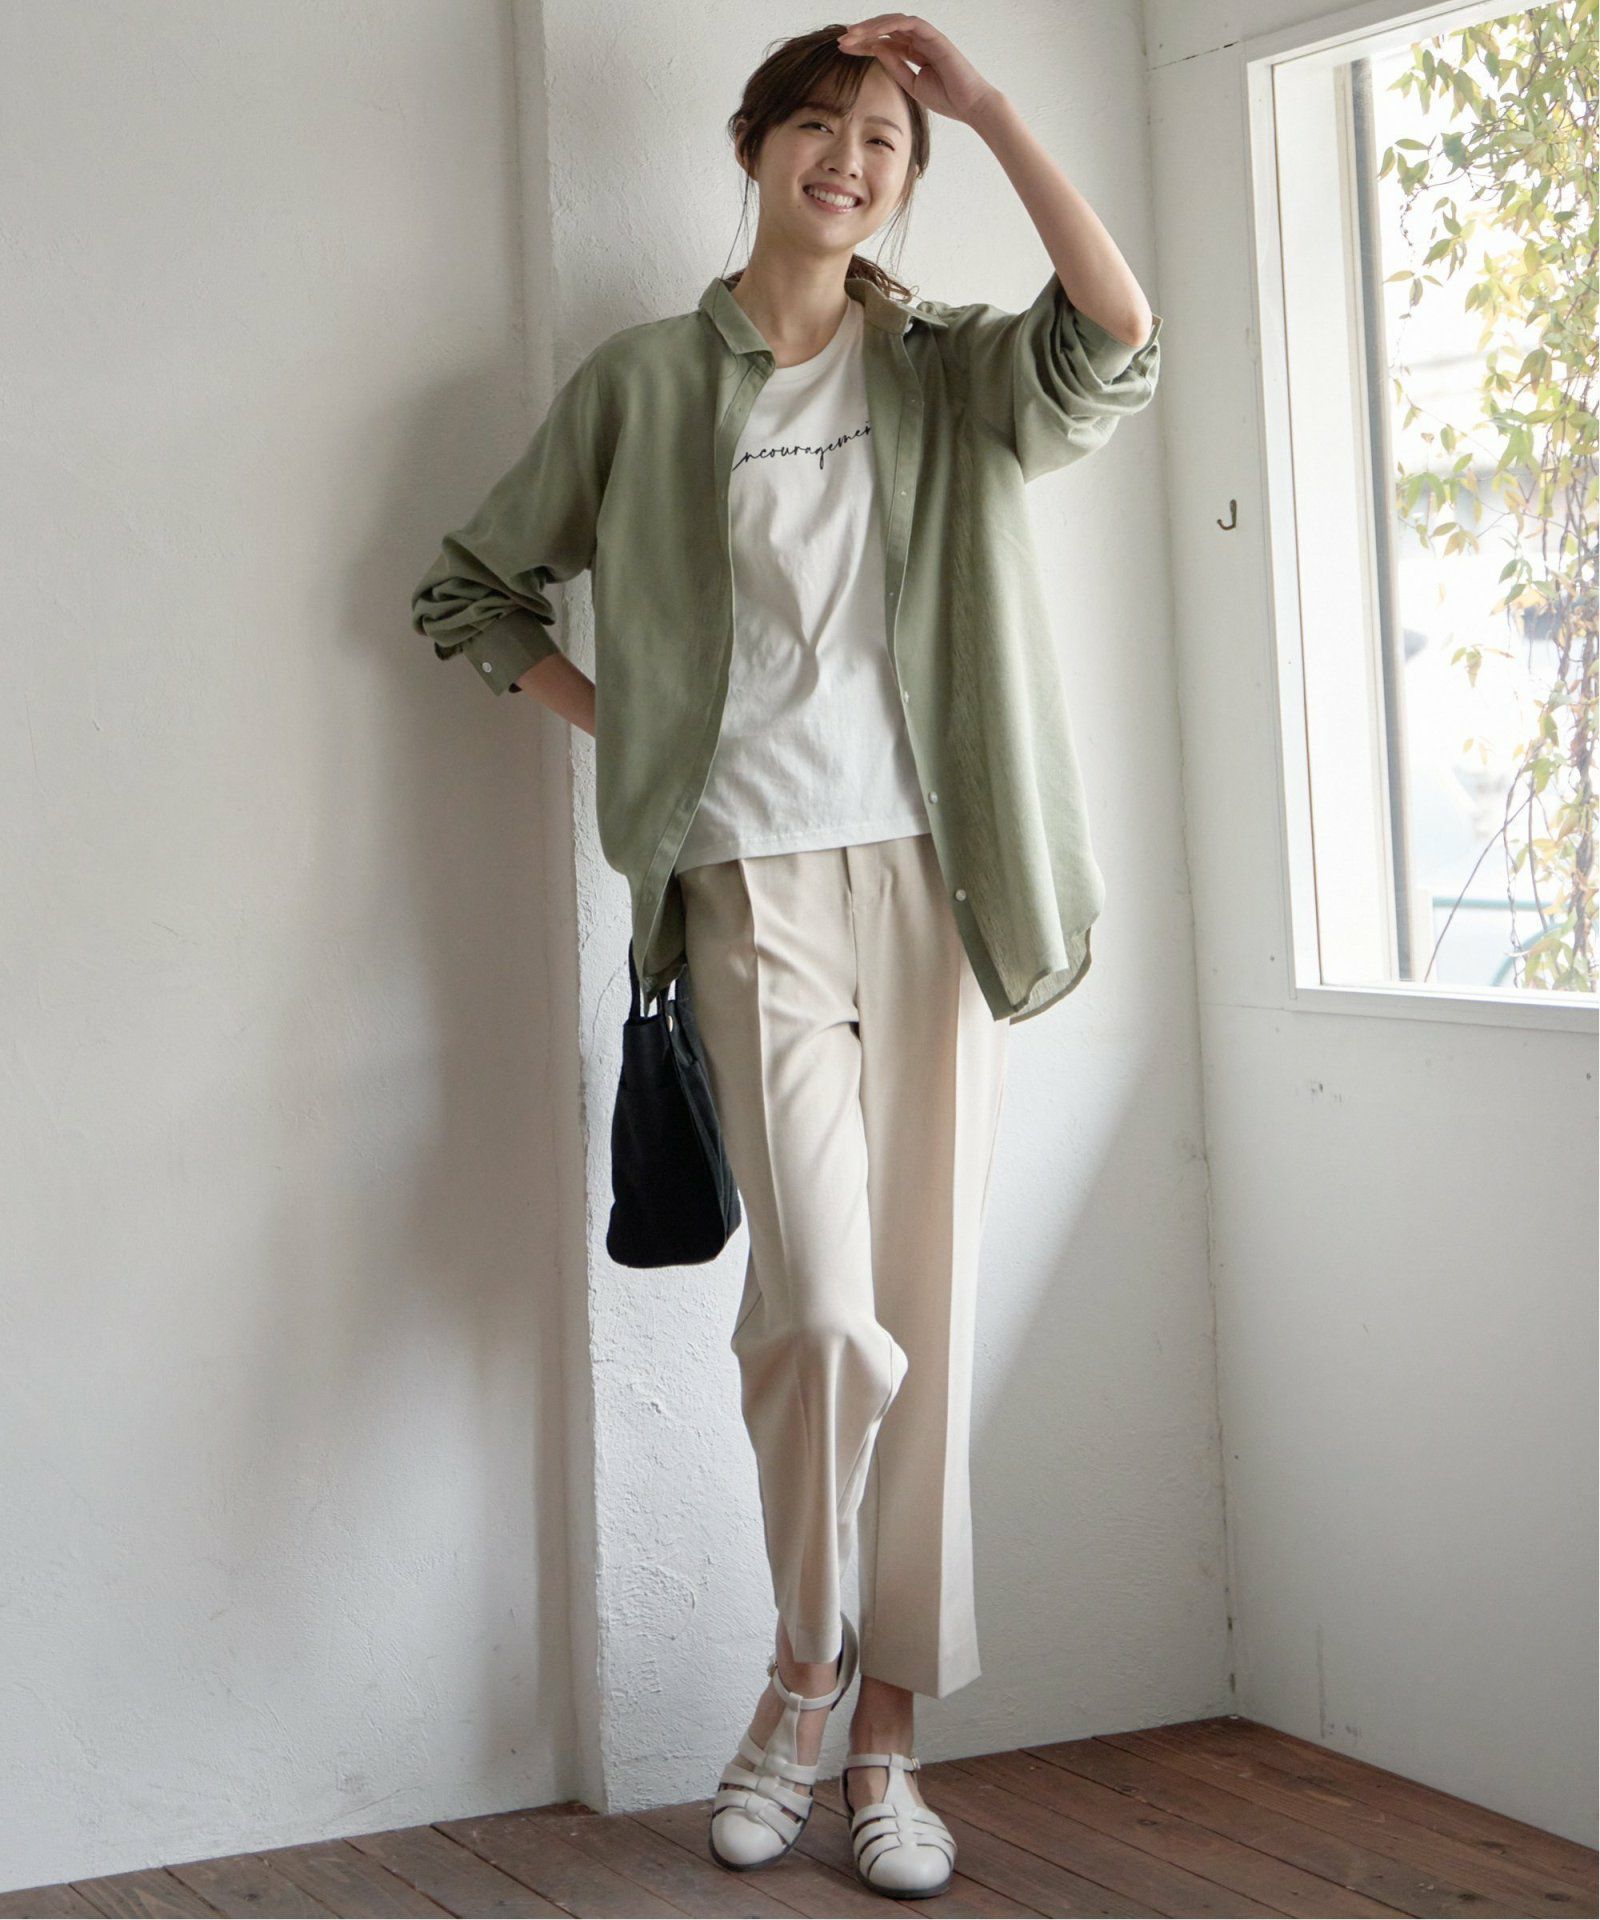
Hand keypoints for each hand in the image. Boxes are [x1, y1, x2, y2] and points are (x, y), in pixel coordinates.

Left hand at [835, 15, 1000, 126]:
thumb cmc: (946, 98)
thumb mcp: (911, 84)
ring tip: (851, 35)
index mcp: (915, 52)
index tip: (844, 49)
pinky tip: (872, 33)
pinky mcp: (934, 36)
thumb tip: (877, 49)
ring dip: (871, 27)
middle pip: (886, 30)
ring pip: (894, 23)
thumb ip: (895, 66)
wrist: (970, 105)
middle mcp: (919, 41)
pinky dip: (890, 26)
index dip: (863, 44)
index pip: (885, 43)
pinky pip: (909, 23)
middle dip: (863, 33)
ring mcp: (927, 36)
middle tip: (842, 40)